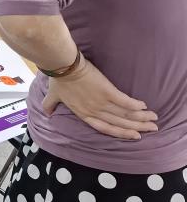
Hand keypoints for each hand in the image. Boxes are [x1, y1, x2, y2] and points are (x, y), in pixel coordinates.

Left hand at [42, 56, 157, 139]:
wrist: (64, 66)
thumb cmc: (58, 80)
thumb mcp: (53, 96)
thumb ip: (50, 105)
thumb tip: (46, 113)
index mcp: (84, 114)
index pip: (106, 128)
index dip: (121, 133)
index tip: (134, 135)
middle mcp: (95, 111)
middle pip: (120, 123)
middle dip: (138, 127)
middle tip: (152, 128)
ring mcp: (101, 102)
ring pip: (125, 114)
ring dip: (141, 117)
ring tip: (153, 118)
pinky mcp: (108, 91)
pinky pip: (124, 101)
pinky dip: (135, 105)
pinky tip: (144, 106)